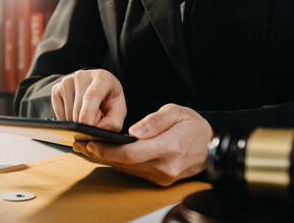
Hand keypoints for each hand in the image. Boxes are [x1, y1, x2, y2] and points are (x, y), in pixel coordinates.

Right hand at [51, 69, 125, 130]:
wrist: (97, 87)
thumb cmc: (109, 99)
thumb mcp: (118, 110)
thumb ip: (112, 123)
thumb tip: (97, 130)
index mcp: (102, 78)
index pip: (92, 96)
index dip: (88, 114)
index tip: (87, 127)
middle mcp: (82, 76)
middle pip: (78, 108)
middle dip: (85, 122)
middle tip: (95, 119)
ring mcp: (67, 81)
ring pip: (68, 114)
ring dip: (77, 122)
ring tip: (86, 114)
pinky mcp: (56, 89)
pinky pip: (59, 114)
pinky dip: (67, 120)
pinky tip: (75, 113)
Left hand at [72, 104, 212, 185]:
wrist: (212, 146)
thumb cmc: (193, 126)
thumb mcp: (176, 112)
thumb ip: (154, 121)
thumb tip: (134, 131)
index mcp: (169, 147)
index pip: (130, 153)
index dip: (107, 150)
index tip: (90, 143)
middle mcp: (165, 167)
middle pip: (124, 164)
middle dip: (101, 154)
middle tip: (81, 145)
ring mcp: (163, 176)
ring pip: (127, 169)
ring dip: (107, 160)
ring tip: (89, 148)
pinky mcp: (161, 180)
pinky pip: (135, 172)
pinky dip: (120, 163)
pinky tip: (108, 154)